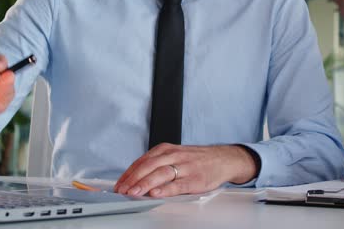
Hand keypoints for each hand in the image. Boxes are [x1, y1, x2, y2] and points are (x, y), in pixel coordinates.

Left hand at [114, 144, 256, 197]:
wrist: (224, 159)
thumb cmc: (197, 159)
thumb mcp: (175, 154)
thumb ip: (158, 163)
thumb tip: (136, 177)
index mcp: (167, 149)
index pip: (142, 161)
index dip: (129, 173)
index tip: (119, 183)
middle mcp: (174, 156)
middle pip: (149, 166)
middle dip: (133, 178)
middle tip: (122, 189)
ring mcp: (185, 167)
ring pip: (160, 173)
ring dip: (144, 183)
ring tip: (133, 192)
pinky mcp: (194, 179)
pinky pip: (177, 184)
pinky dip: (165, 189)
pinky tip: (156, 193)